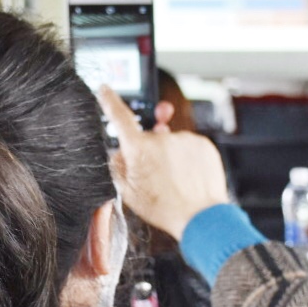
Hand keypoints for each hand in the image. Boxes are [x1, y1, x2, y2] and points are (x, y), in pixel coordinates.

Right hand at [100, 87, 229, 239]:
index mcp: (139, 149)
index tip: (105, 89)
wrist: (200, 217)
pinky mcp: (202, 143)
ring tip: (175, 180)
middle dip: (148, 151)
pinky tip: (187, 176)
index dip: (110, 101)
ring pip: (170, 143)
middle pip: (148, 138)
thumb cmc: (164, 207)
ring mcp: (184, 139)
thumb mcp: (128, 192)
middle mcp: (162, 139)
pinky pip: (188, 145)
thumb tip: (118, 153)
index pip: (119, 117)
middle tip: (155, 176)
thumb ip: (118, 167)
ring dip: (170, 155)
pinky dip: (186, 157)